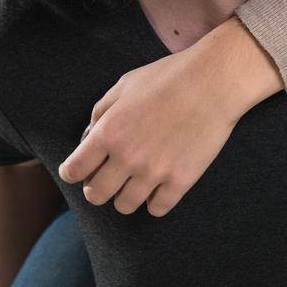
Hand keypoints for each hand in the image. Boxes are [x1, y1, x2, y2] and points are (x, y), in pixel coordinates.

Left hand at [57, 18, 283, 216]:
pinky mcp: (180, 181)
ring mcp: (154, 172)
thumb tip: (89, 138)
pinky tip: (159, 186)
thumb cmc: (169, 77)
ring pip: (124, 206)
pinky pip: (156, 209)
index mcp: (108, 132)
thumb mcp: (125, 84)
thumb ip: (101, 112)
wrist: (214, 81)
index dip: (72, 172)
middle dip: (97, 188)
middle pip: (96, 195)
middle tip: (107, 179)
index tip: (78, 172)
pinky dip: (154, 201)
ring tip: (135, 182)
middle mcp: (126, 157)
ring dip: (125, 196)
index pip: (74, 170)